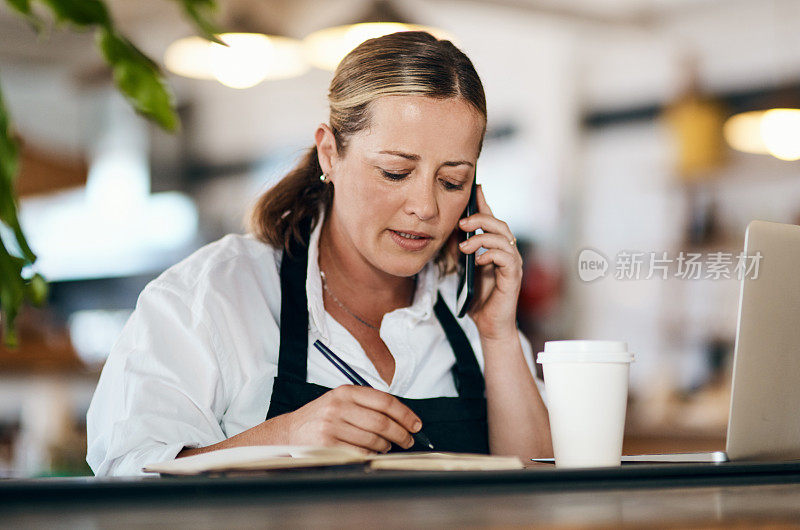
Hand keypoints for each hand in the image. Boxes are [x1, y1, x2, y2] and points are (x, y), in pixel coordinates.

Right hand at [285, 385, 421, 453]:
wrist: (289, 432)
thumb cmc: (321, 417)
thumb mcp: (341, 400)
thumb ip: (367, 404)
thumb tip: (402, 417)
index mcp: (346, 391)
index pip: (385, 401)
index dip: (405, 414)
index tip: (416, 424)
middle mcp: (339, 406)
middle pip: (382, 422)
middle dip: (401, 434)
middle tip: (408, 440)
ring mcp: (332, 426)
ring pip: (373, 440)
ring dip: (385, 446)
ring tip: (386, 446)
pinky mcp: (327, 445)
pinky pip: (360, 453)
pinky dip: (371, 455)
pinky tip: (371, 453)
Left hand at [458, 184, 522, 340]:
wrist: (488, 324)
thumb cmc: (478, 297)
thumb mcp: (464, 268)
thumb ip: (461, 249)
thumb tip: (452, 230)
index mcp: (496, 248)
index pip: (492, 219)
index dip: (484, 203)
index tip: (475, 188)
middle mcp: (508, 252)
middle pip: (499, 225)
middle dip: (480, 219)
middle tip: (461, 224)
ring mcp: (512, 264)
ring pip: (504, 238)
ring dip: (482, 237)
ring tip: (464, 246)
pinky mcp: (513, 277)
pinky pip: (507, 258)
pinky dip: (491, 254)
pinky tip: (478, 260)